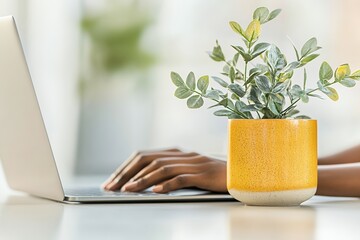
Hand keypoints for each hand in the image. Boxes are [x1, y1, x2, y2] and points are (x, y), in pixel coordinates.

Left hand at [102, 148, 226, 192]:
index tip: (112, 181)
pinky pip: (182, 178)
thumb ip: (172, 171)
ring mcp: (194, 163)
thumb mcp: (190, 170)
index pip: (145, 156)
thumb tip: (148, 183)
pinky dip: (167, 185)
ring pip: (162, 168)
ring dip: (143, 180)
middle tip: (112, 187)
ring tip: (127, 190)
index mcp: (178, 153)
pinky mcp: (204, 174)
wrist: (242, 172)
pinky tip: (155, 192)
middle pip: (148, 160)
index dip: (126, 167)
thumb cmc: (214, 175)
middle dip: (127, 173)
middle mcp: (183, 155)